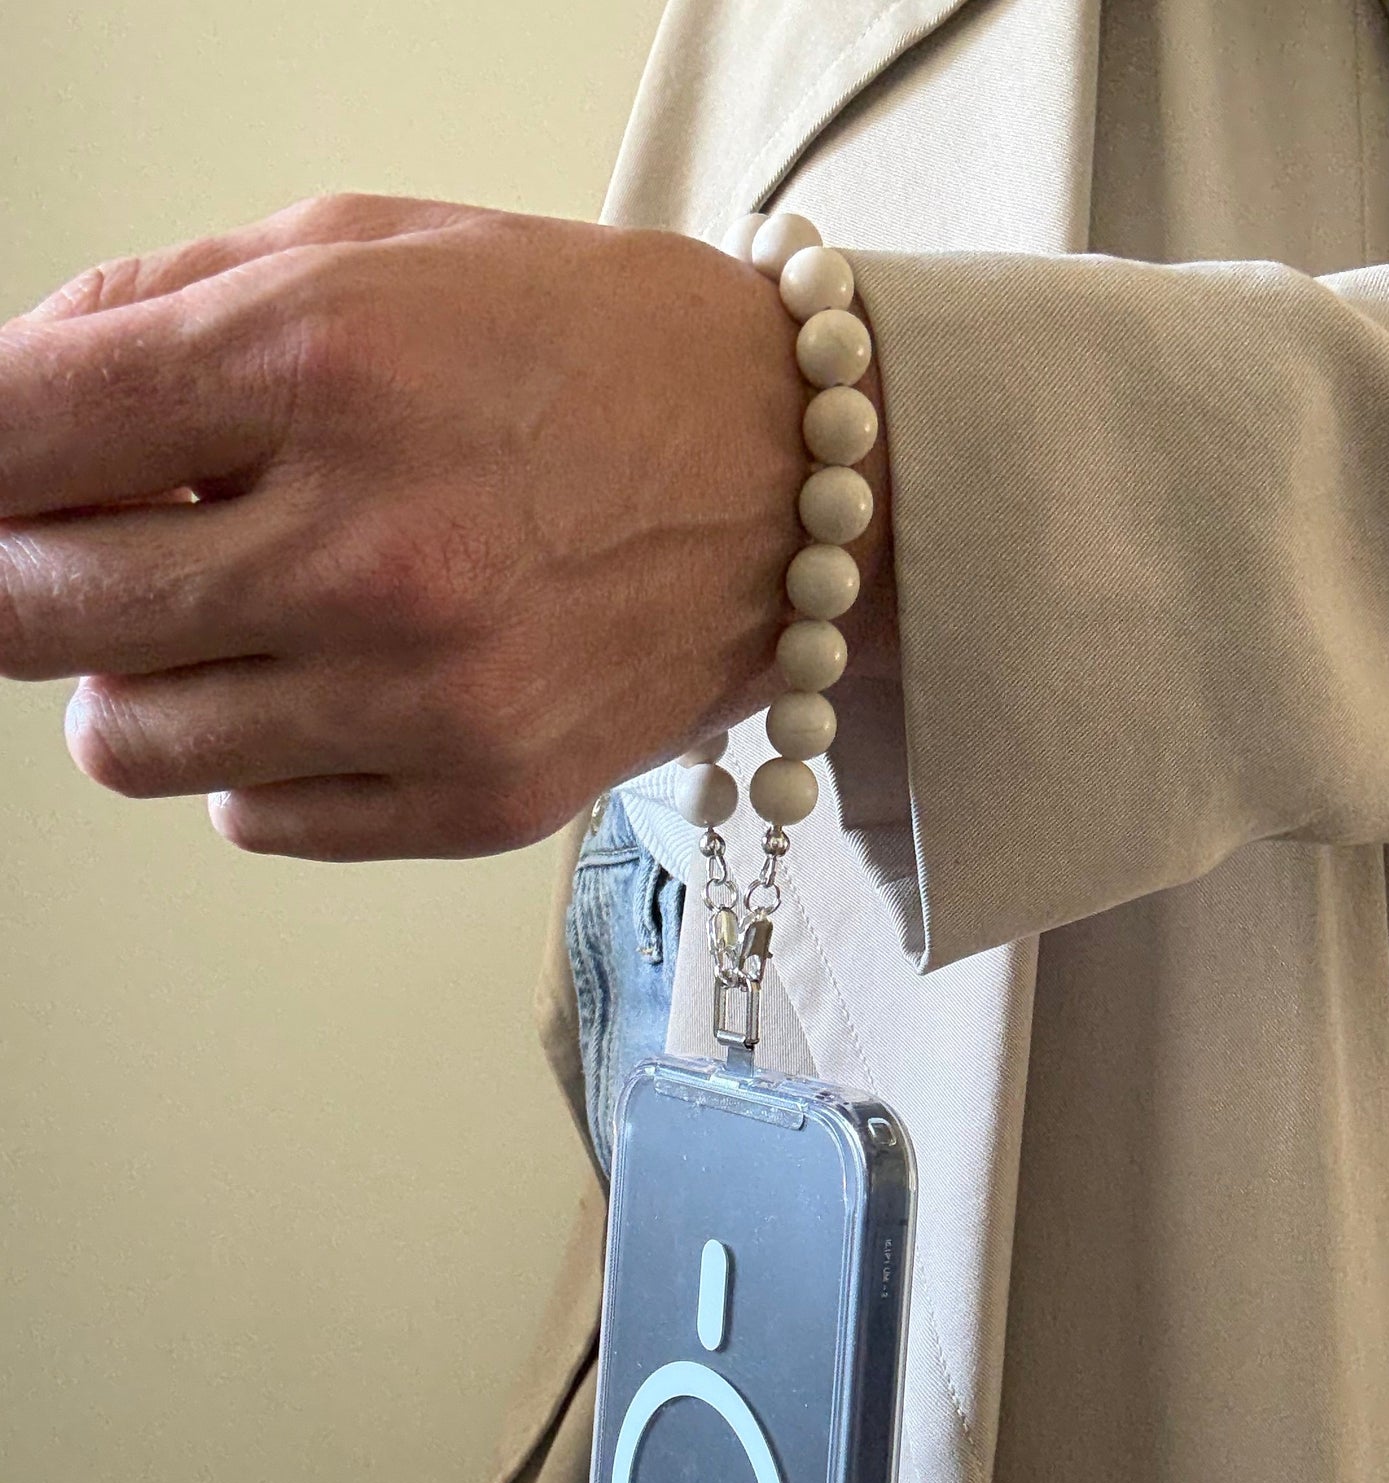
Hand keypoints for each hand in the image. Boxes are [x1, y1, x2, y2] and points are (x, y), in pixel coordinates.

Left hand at [0, 194, 891, 858]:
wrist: (803, 481)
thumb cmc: (600, 351)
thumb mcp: (378, 253)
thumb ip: (162, 311)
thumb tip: (14, 412)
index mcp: (328, 367)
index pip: (5, 436)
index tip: (3, 472)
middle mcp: (373, 553)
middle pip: (28, 615)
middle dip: (30, 567)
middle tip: (107, 538)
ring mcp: (431, 702)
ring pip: (128, 742)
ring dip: (153, 669)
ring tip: (251, 611)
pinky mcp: (480, 802)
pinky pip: (250, 816)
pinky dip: (262, 752)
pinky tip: (345, 681)